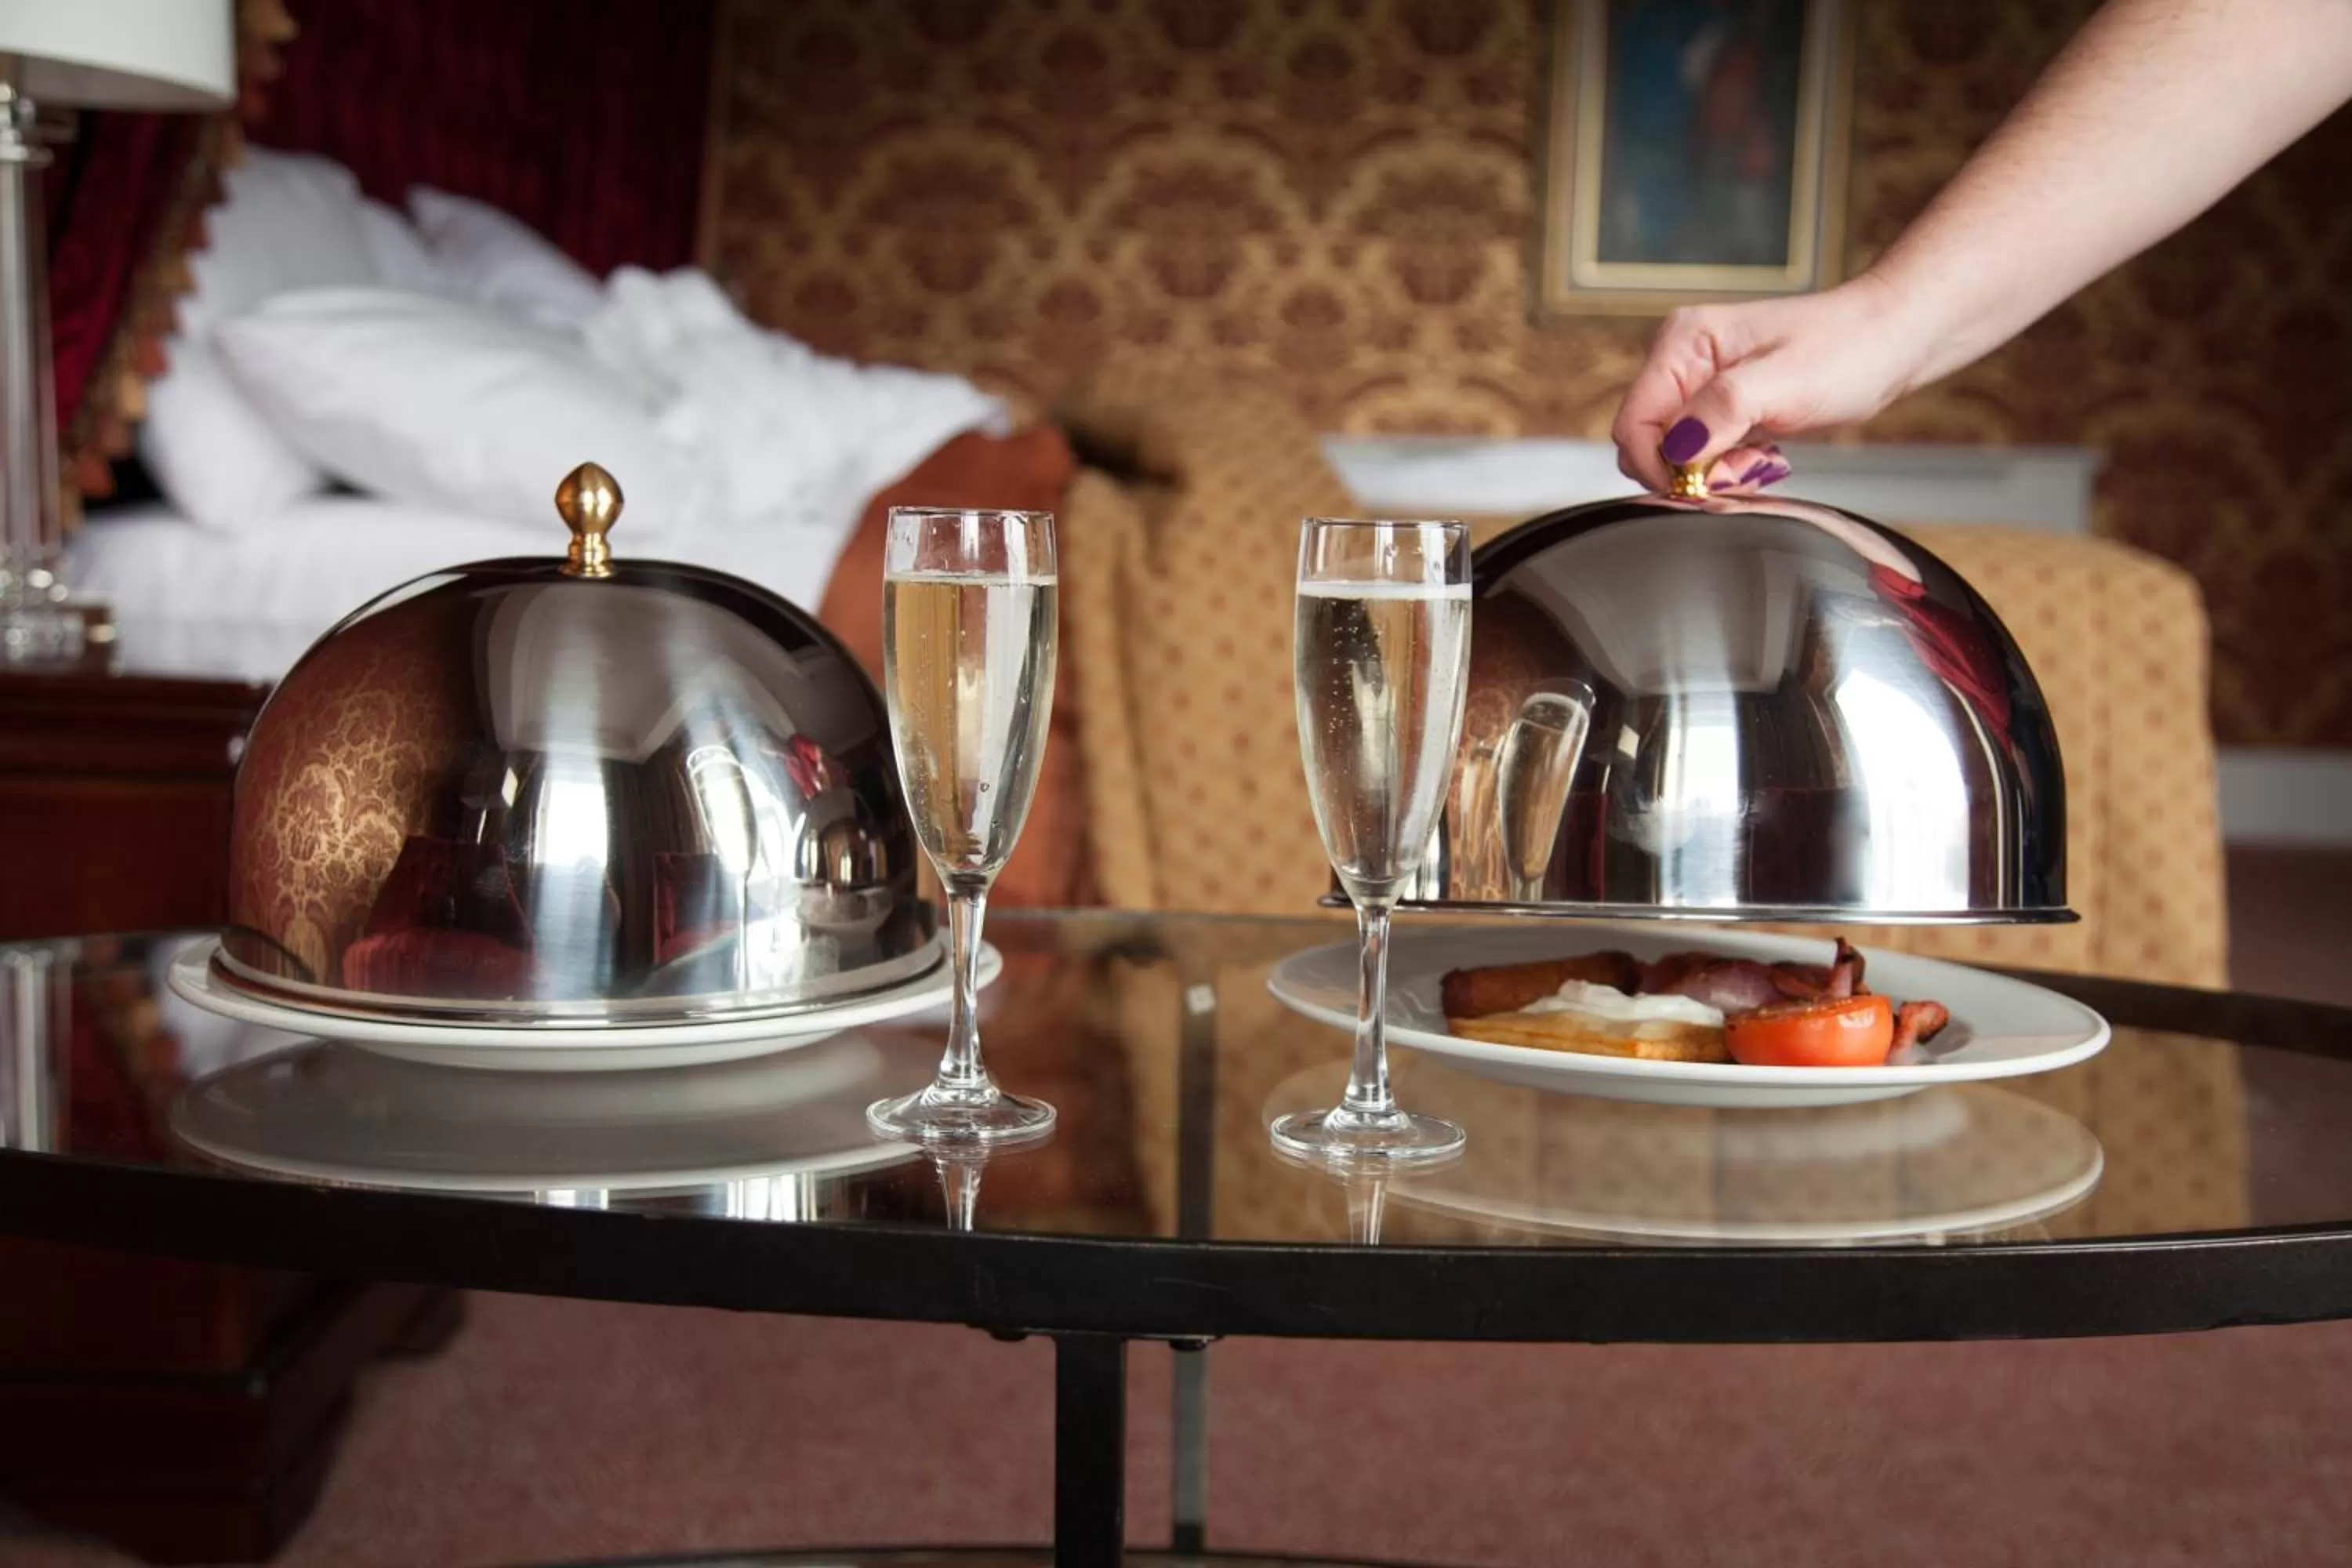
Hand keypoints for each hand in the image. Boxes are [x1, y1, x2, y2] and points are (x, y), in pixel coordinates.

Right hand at [1610, 275, 1928, 493]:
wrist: (1892, 341)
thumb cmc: (1847, 350)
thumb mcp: (1784, 384)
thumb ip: (1721, 412)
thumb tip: (1676, 450)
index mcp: (1682, 342)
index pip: (1633, 422)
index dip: (1659, 464)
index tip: (1703, 484)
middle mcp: (1681, 359)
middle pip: (1647, 441)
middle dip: (1687, 471)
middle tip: (1743, 468)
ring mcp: (1699, 382)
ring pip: (1673, 454)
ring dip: (1711, 471)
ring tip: (1760, 458)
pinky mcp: (1720, 404)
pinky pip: (1699, 453)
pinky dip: (1725, 466)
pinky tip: (1761, 455)